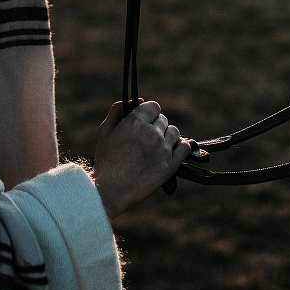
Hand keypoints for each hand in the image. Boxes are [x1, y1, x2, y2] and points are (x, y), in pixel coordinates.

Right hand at [92, 100, 191, 220]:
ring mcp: (163, 148)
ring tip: (158, 145)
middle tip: (147, 137)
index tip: (146, 120)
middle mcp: (151, 132)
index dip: (149, 112)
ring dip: (168, 135)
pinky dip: (181, 147)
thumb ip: (117, 111)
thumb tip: (134, 100)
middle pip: (163, 119)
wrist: (111, 189)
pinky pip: (185, 148)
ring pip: (175, 132)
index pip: (154, 106)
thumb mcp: (105, 131)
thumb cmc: (106, 160)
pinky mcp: (171, 165)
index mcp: (135, 121)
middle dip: (156, 125)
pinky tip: (174, 150)